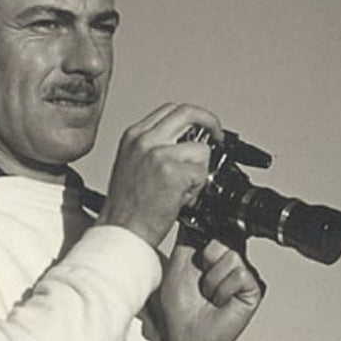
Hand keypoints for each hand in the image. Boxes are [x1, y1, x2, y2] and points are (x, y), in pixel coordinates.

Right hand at [98, 103, 222, 246]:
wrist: (122, 230)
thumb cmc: (128, 206)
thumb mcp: (133, 164)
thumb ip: (156, 147)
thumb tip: (186, 143)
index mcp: (134, 136)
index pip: (171, 110)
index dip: (193, 117)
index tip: (203, 128)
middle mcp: (145, 140)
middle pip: (187, 112)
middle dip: (210, 122)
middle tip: (217, 137)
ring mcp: (158, 154)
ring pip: (200, 148)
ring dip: (200, 170)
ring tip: (184, 188)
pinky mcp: (172, 171)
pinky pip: (201, 173)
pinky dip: (197, 189)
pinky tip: (181, 198)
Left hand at [160, 232, 263, 340]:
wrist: (190, 337)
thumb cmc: (183, 307)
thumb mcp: (179, 263)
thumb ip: (189, 237)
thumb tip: (194, 210)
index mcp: (217, 250)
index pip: (220, 226)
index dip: (210, 232)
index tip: (199, 249)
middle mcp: (234, 258)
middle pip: (225, 237)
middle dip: (206, 260)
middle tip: (201, 281)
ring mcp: (246, 272)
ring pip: (231, 255)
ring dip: (212, 280)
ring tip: (210, 294)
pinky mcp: (255, 287)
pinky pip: (239, 274)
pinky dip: (224, 290)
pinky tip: (221, 301)